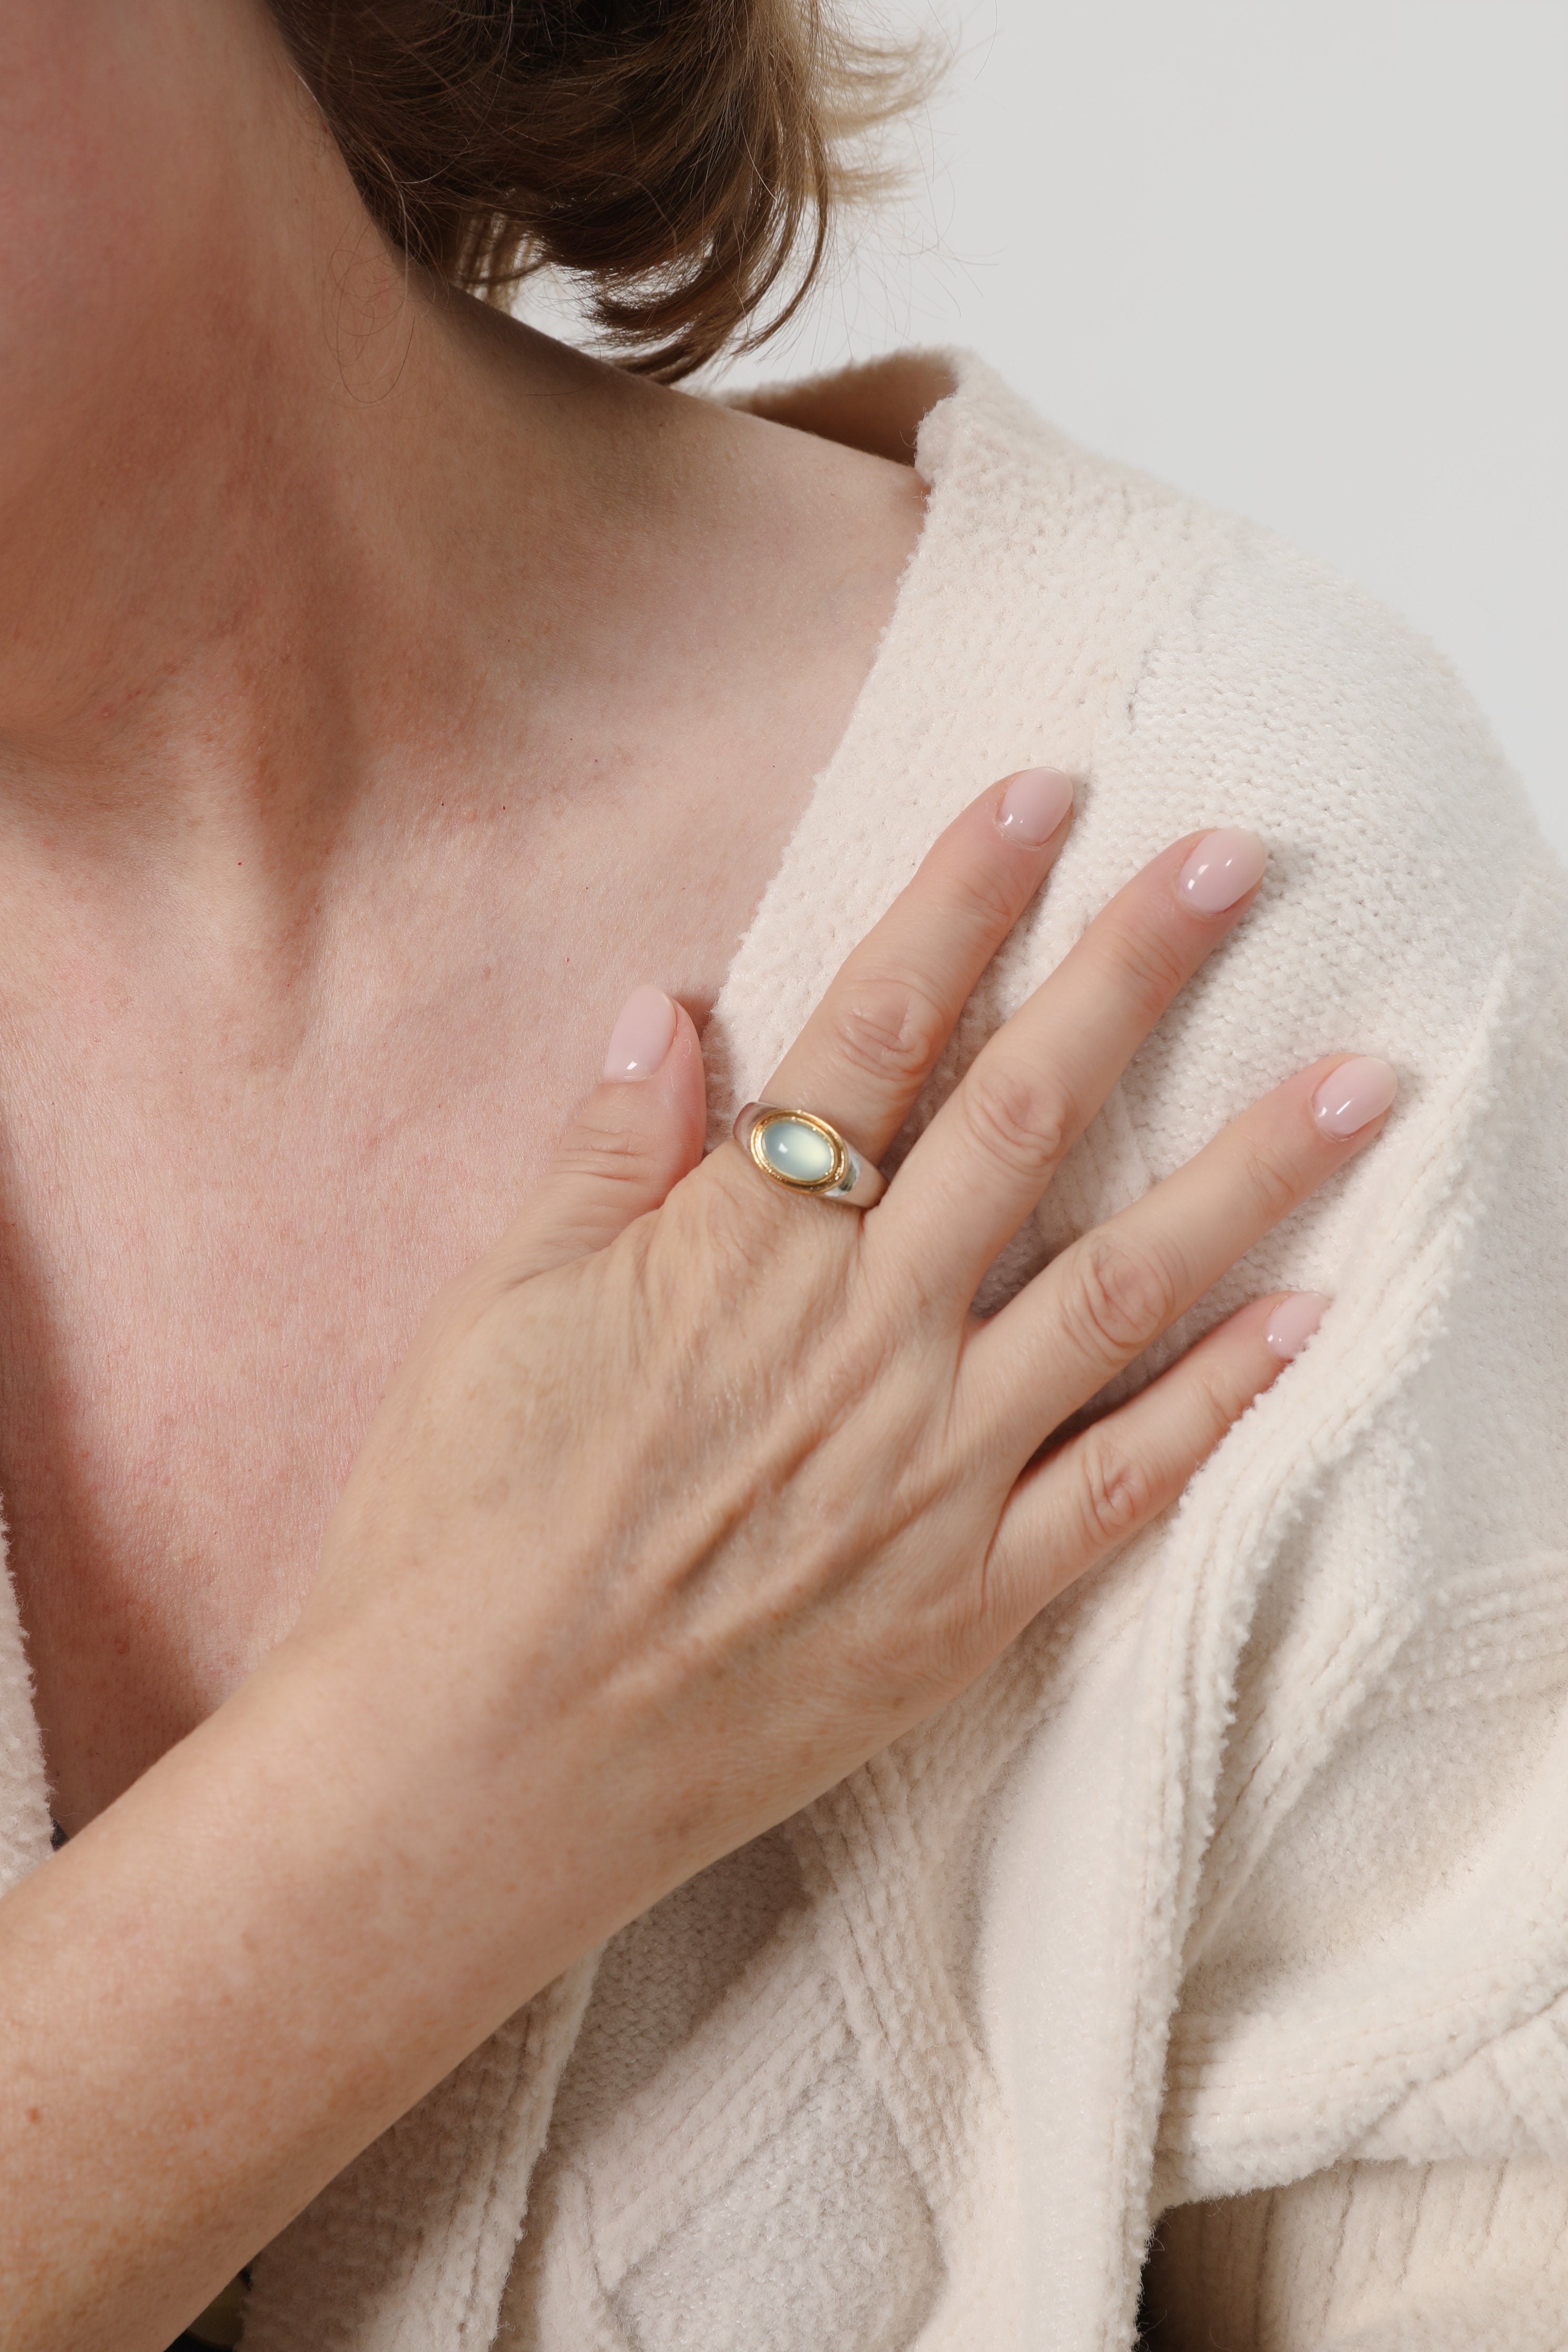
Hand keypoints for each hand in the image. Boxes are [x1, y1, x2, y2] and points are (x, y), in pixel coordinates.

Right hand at [301, 772, 1385, 1942]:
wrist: (471, 1769)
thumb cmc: (457, 1533)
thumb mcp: (496, 1314)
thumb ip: (603, 1157)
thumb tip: (670, 1006)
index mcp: (741, 1251)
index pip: (877, 1031)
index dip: (962, 897)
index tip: (1046, 793)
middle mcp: (863, 1339)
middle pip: (1025, 1118)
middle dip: (1133, 975)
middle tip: (1236, 863)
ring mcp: (933, 1471)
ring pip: (1122, 1285)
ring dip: (1251, 1172)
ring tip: (1363, 1077)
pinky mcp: (968, 1600)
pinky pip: (1127, 1487)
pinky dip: (1223, 1401)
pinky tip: (1311, 1319)